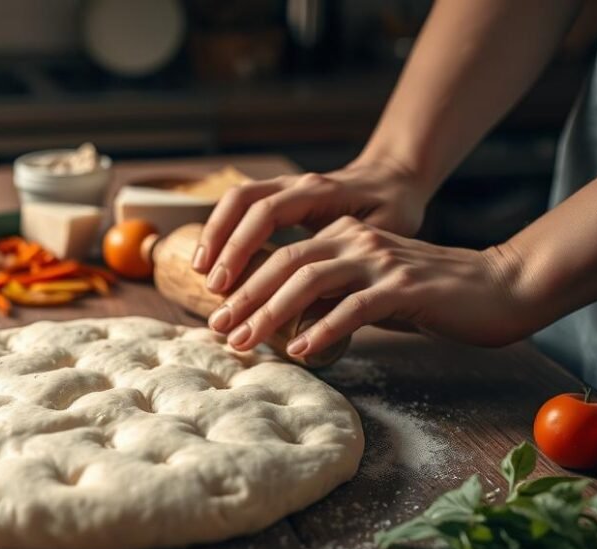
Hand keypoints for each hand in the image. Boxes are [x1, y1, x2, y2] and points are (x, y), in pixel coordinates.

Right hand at [194, 157, 429, 293]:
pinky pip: (241, 206)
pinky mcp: (278, 195)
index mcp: (319, 191)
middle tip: (211, 287)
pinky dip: (223, 231)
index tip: (226, 284)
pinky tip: (214, 260)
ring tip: (201, 273)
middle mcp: (296, 184)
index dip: (240, 247)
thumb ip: (346, 272)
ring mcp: (284, 186)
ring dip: (215, 235)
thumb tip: (311, 321)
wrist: (395, 179)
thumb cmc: (394, 211)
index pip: (266, 212)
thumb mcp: (381, 241)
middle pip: (242, 203)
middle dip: (220, 245)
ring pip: (236, 201)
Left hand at [207, 216, 528, 356]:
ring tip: (246, 342)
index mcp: (346, 236)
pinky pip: (353, 307)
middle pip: (285, 263)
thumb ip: (333, 298)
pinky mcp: (404, 287)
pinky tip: (302, 351)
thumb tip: (289, 325)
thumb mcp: (372, 292)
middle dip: (245, 298)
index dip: (244, 284)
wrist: (500, 288)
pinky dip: (323, 329)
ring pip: (310, 281)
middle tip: (218, 330)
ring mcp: (381, 260)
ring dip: (271, 314)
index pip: (281, 255)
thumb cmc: (433, 297)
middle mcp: (358, 240)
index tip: (218, 315)